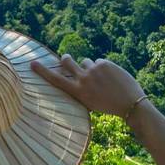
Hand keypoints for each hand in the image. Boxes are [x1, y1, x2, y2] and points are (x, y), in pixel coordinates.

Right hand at [30, 54, 145, 116]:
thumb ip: (80, 88)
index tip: (32, 63)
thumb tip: (75, 72)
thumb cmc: (109, 106)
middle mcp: (83, 80)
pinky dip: (104, 67)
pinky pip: (99, 61)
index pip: (56, 80)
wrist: (131, 104)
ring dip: (91, 67)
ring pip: (86, 62)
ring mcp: (93, 70)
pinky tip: (112, 77)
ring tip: (103, 78)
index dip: (43, 71)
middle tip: (65, 58)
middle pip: (67, 62)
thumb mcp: (89, 101)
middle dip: (65, 58)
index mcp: (77, 92)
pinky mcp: (104, 63)